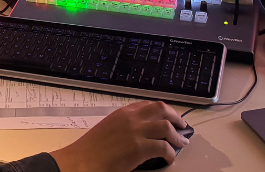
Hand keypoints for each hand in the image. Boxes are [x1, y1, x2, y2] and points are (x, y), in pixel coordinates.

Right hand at [49, 101, 189, 171]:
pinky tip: (169, 158)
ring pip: (166, 127)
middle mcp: (131, 118)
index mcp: (122, 112)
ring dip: (177, 135)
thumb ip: (124, 126)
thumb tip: (140, 132)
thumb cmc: (90, 150)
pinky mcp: (139, 148)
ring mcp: (136, 132)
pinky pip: (164, 147)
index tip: (169, 115)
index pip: (148, 104)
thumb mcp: (108, 129)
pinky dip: (170, 153)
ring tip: (181, 142)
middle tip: (182, 125)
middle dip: (176, 116)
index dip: (163, 110)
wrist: (82, 161)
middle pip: (162, 109)